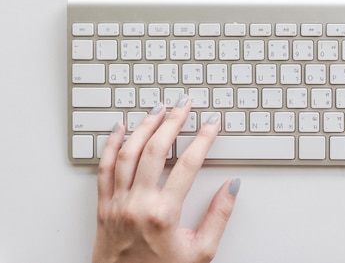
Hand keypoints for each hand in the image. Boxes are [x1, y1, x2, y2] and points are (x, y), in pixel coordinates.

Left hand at [93, 95, 238, 262]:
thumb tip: (232, 187)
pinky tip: (120, 128)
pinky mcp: (103, 206)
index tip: (212, 124)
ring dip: (145, 126)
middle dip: (173, 122)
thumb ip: (219, 216)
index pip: (188, 164)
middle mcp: (138, 203)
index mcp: (164, 214)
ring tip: (158, 109)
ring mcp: (117, 202)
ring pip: (129, 153)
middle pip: (156, 149)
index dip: (203, 138)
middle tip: (185, 105)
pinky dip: (111, 144)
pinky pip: (104, 167)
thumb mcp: (201, 252)